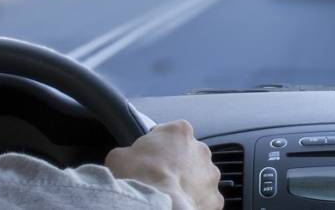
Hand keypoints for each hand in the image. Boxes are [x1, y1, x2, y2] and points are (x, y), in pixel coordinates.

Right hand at [105, 120, 223, 209]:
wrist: (155, 206)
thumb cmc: (138, 178)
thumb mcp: (119, 156)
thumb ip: (127, 152)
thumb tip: (123, 159)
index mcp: (180, 131)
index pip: (170, 132)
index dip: (157, 145)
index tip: (148, 157)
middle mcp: (200, 149)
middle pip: (187, 154)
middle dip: (176, 165)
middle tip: (158, 178)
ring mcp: (210, 175)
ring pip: (199, 177)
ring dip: (187, 184)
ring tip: (170, 195)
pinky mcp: (215, 199)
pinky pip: (205, 199)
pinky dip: (194, 203)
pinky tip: (180, 206)